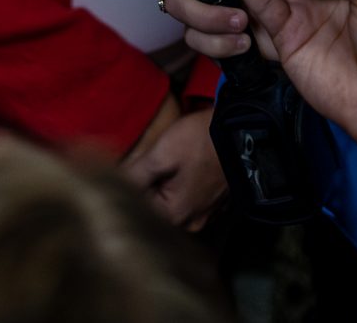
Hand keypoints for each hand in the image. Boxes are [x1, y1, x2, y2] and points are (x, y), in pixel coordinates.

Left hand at [121, 103, 226, 231]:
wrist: (244, 134)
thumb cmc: (202, 142)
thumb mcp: (163, 152)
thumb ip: (135, 173)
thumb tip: (112, 184)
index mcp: (174, 215)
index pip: (136, 208)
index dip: (127, 187)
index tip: (128, 168)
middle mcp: (190, 223)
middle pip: (154, 208)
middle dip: (145, 187)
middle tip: (148, 161)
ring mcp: (204, 215)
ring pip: (171, 204)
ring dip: (162, 187)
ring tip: (166, 162)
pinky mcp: (214, 205)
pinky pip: (187, 200)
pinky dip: (179, 188)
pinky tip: (181, 169)